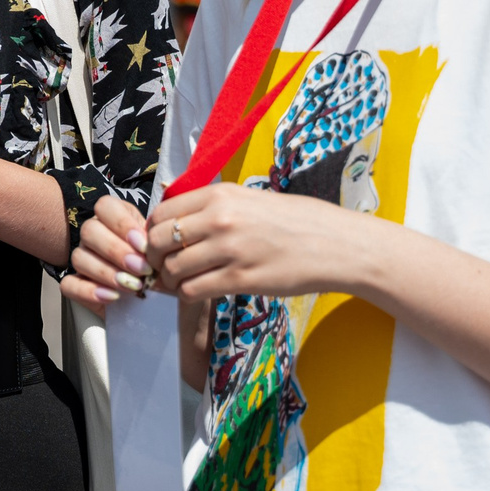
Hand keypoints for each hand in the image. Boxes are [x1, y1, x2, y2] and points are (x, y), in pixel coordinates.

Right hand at [61, 193, 151, 313]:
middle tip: (142, 269)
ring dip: (106, 273)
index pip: (105, 206)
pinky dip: (89, 292)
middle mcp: (95, 234)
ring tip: (132, 286)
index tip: (144, 246)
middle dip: (116, 251)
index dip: (122, 224)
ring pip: (78, 257)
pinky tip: (112, 297)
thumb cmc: (160, 268)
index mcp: (115, 217)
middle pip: (89, 230)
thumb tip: (150, 243)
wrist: (158, 298)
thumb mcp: (161, 250)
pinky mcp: (77, 285)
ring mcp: (83, 258)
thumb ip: (155, 243)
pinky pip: (69, 285)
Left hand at [142, 182, 384, 302]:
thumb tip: (173, 221)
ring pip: (173, 269)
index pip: (161, 213)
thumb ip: (212, 207)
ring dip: (173, 279)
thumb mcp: (250, 199)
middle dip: (156, 258)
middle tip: (166, 266)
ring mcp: (229, 250)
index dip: (153, 232)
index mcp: (219, 195)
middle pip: (159, 241)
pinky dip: (188, 294)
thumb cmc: (295, 222)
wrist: (336, 245)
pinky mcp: (241, 279)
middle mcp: (219, 219)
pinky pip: (193, 291)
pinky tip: (201, 291)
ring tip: (186, 280)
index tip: (161, 243)